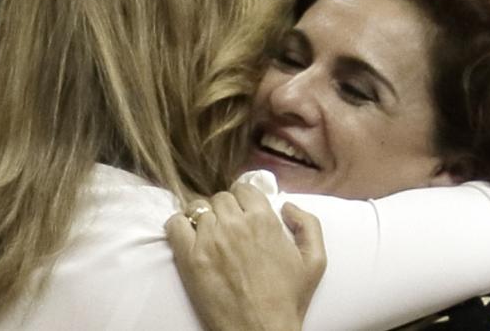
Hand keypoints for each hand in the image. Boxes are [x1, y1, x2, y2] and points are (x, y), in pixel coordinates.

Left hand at [165, 183, 324, 330]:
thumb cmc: (288, 301)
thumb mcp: (315, 261)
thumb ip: (308, 224)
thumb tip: (287, 205)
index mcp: (264, 220)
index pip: (243, 189)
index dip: (243, 200)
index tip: (242, 215)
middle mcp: (235, 224)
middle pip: (220, 198)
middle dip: (224, 211)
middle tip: (228, 231)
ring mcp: (210, 239)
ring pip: (198, 209)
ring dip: (203, 220)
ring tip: (209, 239)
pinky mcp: (189, 257)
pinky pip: (175, 224)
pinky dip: (179, 226)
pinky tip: (188, 238)